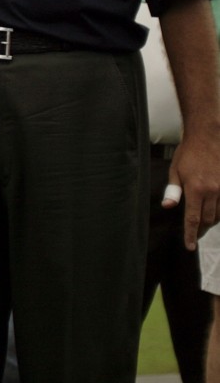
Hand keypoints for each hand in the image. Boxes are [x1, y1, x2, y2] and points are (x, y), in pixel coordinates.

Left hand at [167, 125, 219, 248]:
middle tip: (195, 234)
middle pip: (208, 219)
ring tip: (203, 223)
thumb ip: (173, 191)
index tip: (189, 246)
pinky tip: (215, 212)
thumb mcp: (176, 170)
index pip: (193, 219)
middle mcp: (213, 191)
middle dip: (201, 229)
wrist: (209, 136)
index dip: (191, 234)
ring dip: (211, 221)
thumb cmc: (189, 152)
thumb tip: (168, 207)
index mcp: (196, 189)